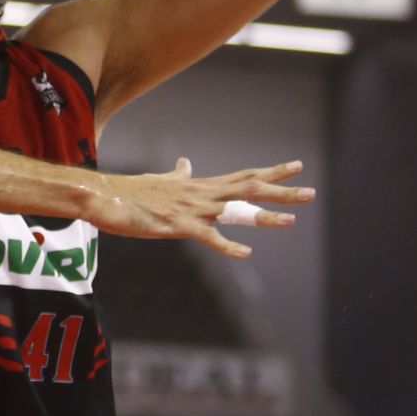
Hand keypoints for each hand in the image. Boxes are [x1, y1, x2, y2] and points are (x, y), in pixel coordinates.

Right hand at [88, 158, 313, 256]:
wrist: (105, 195)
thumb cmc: (132, 192)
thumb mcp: (161, 181)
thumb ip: (178, 175)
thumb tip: (185, 163)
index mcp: (200, 185)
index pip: (243, 175)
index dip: (271, 172)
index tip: (296, 166)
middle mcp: (202, 193)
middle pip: (249, 188)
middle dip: (281, 190)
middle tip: (311, 192)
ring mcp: (191, 209)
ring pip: (235, 210)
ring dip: (264, 216)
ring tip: (292, 221)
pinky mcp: (177, 226)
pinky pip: (207, 237)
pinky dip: (227, 245)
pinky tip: (245, 253)